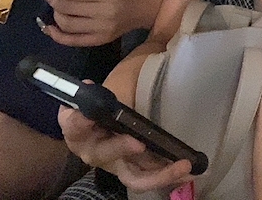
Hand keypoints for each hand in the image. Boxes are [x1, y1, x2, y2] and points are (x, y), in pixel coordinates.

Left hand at [37, 0, 163, 46]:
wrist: (143, 10)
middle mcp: (104, 13)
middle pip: (68, 7)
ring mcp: (101, 29)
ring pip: (67, 24)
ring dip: (54, 14)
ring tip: (54, 6)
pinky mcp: (99, 41)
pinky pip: (72, 41)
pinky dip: (56, 35)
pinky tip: (48, 27)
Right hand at [59, 102, 191, 191]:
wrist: (111, 114)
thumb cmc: (106, 99)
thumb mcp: (105, 89)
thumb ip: (101, 90)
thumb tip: (91, 83)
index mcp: (79, 127)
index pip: (73, 125)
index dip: (78, 122)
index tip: (86, 116)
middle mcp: (93, 150)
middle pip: (103, 154)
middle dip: (120, 148)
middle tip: (138, 143)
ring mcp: (115, 164)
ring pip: (131, 176)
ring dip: (157, 174)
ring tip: (181, 165)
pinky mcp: (132, 170)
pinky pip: (148, 178)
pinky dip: (168, 175)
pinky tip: (188, 169)